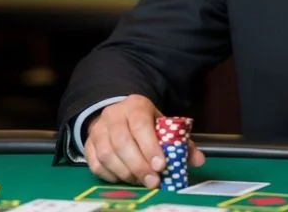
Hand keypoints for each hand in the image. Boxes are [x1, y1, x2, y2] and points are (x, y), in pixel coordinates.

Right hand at [83, 94, 205, 186]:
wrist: (118, 114)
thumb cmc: (145, 122)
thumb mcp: (163, 124)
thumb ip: (181, 142)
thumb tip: (198, 160)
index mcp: (136, 106)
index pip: (141, 125)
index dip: (150, 146)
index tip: (161, 165)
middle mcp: (114, 115)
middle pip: (122, 142)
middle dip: (139, 165)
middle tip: (153, 181)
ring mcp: (98, 130)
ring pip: (107, 154)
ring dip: (125, 172)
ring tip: (141, 181)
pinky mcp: (88, 144)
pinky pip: (95, 164)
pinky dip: (110, 176)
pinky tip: (124, 178)